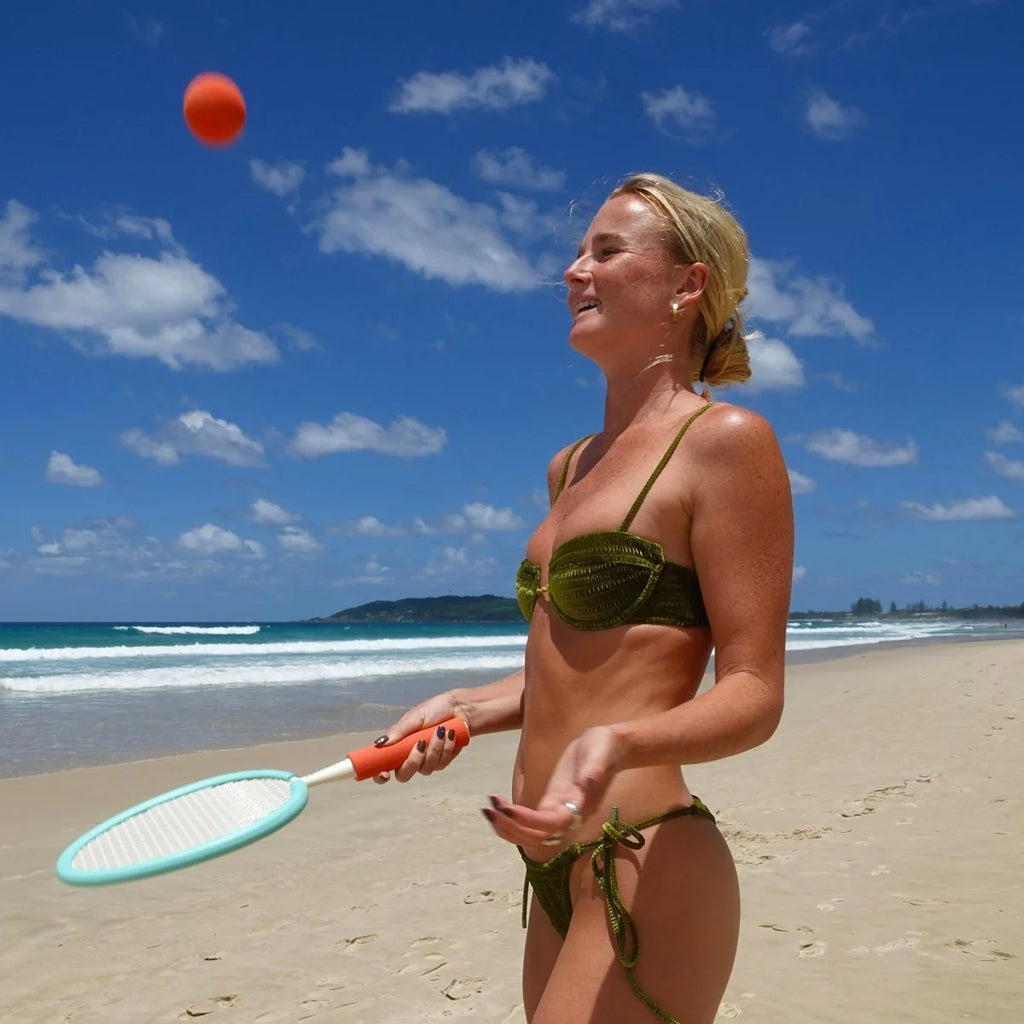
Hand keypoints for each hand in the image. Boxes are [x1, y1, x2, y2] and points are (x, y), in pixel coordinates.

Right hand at [371, 691, 467, 783]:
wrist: (459, 709)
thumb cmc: (434, 710)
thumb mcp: (414, 717)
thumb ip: (398, 731)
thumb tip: (380, 743)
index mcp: (399, 747)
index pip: (384, 767)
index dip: (380, 776)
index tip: (385, 774)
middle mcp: (410, 757)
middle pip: (404, 775)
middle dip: (413, 761)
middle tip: (421, 743)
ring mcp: (427, 762)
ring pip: (426, 769)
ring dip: (434, 748)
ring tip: (441, 729)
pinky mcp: (442, 762)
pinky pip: (442, 763)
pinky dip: (446, 747)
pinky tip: (450, 734)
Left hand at [482, 725, 621, 846]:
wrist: (608, 746)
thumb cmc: (605, 747)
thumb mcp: (599, 754)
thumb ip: (594, 770)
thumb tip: (587, 782)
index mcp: (579, 806)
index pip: (550, 824)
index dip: (528, 821)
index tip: (507, 808)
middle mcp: (567, 815)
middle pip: (537, 837)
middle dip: (511, 828)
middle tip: (490, 810)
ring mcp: (558, 811)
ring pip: (530, 834)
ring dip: (507, 827)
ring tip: (487, 809)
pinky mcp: (551, 803)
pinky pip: (529, 821)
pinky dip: (511, 818)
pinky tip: (496, 804)